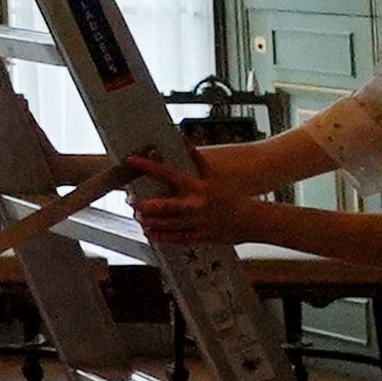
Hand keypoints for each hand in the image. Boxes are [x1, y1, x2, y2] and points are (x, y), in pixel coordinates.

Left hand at [127, 156, 261, 250]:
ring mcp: (197, 222)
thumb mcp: (213, 176)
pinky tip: (150, 233)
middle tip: (131, 202)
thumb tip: (186, 142)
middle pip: (162, 205)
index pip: (167, 173)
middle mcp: (195, 204)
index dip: (148, 166)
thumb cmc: (230, 196)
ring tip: (138, 217)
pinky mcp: (200, 236)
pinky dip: (161, 236)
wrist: (250, 220)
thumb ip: (197, 160)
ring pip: (166, 224)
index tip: (132, 161)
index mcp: (197, 186)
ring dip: (149, 221)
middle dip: (143, 204)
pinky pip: (176, 238)